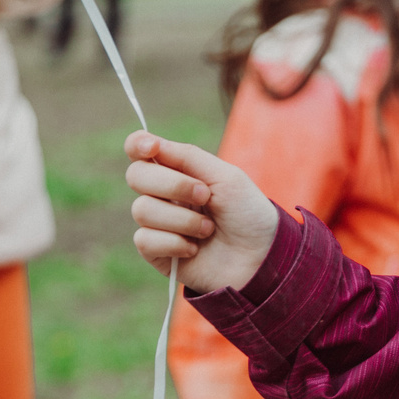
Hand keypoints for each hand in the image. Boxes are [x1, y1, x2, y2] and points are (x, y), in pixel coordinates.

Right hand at [126, 130, 283, 290]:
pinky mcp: (156, 252)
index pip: (140, 150)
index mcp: (179, 171)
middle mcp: (163, 194)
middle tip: (205, 196)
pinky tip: (195, 249)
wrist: (261, 258)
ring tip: (209, 229)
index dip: (138, 144)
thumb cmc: (248, 214)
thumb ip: (188, 157)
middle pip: (136, 176)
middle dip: (173, 185)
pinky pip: (145, 239)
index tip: (151, 148)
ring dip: (183, 219)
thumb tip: (150, 140)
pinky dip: (176, 243)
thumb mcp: (226, 178)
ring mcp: (157, 223)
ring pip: (142, 209)